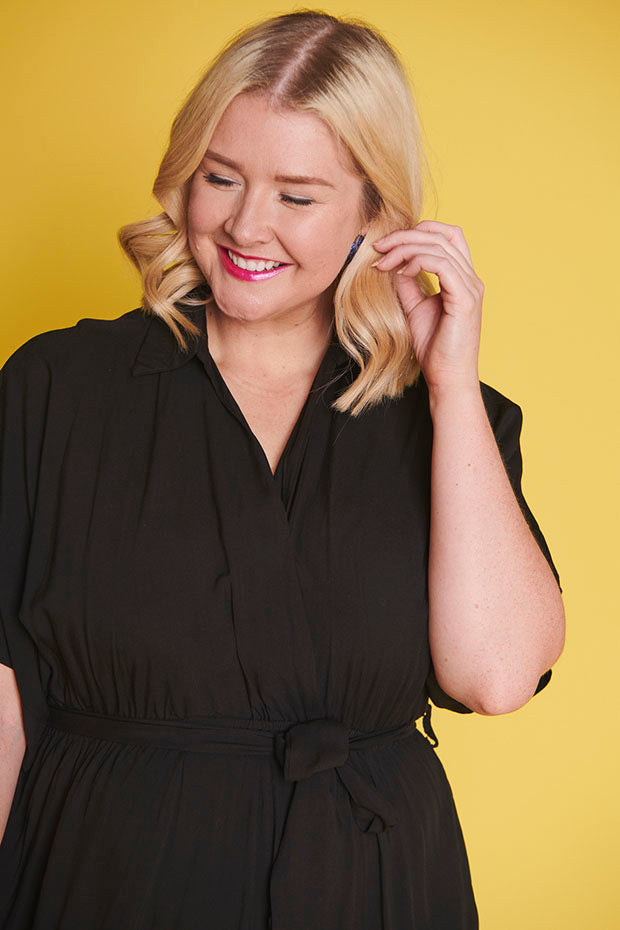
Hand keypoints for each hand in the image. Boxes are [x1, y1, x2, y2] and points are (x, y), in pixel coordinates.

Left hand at [371, 220, 483, 392]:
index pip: (447, 235)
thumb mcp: (414, 308)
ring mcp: (471, 287)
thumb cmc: (434, 348)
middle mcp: (471, 278)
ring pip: (438, 247)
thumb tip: (392, 264)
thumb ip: (408, 285)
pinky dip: (417, 262)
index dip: (417, 231)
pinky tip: (399, 273)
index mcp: (463, 278)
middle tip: (378, 247)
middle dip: (405, 236)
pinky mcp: (465, 299)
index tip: (387, 246)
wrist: (446, 377)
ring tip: (382, 261)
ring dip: (405, 248)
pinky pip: (441, 265)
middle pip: (441, 235)